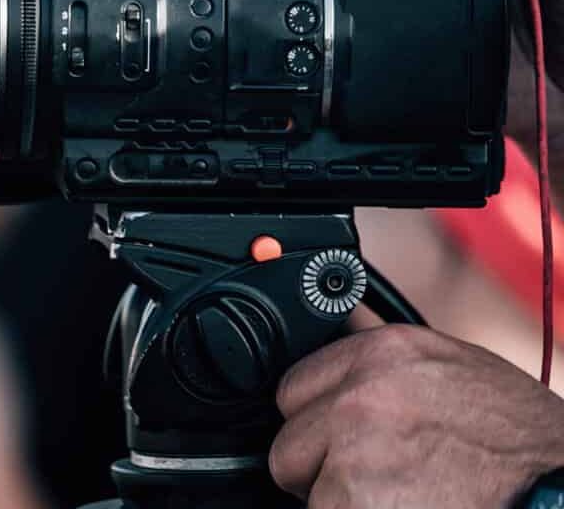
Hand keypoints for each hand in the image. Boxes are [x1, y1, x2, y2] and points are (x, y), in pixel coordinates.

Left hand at [270, 325, 563, 507]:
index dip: (317, 422)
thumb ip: (383, 362)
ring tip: (398, 494)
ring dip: (338, 496)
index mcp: (382, 354)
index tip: (341, 437)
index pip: (294, 387)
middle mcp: (362, 396)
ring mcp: (356, 450)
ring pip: (304, 485)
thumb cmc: (513, 439)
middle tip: (379, 474)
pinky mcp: (355, 501)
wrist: (558, 487)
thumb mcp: (450, 368)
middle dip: (322, 464)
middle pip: (290, 440)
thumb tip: (336, 333)